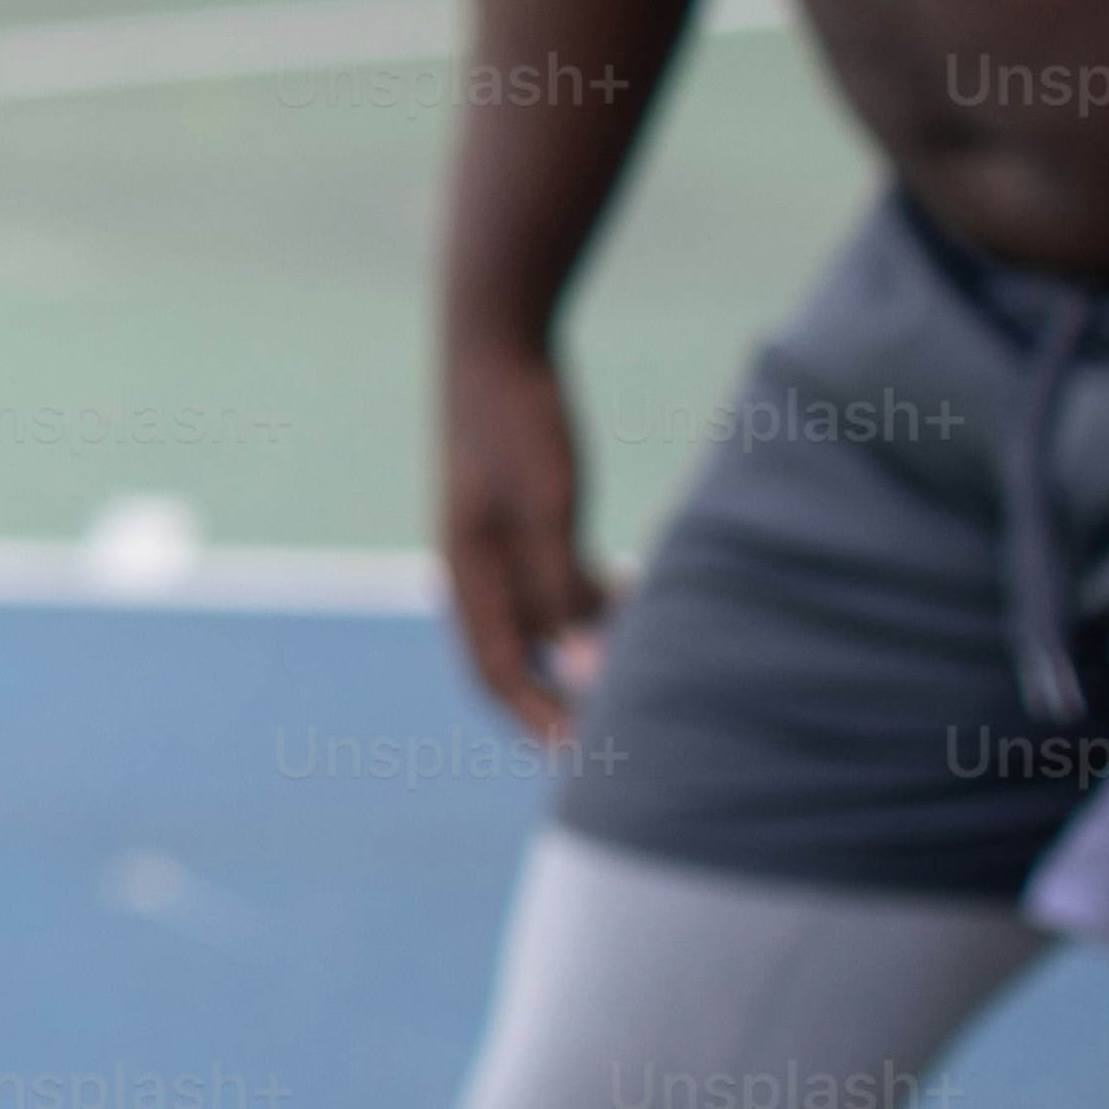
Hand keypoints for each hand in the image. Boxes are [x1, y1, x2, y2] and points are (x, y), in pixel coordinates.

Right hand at [438, 330, 607, 741]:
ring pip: (539, 622)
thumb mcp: (549, 506)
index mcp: (467, 574)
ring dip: (582, 650)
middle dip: (562, 700)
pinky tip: (632, 595)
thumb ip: (562, 589)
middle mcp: (473, 570)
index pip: (497, 674)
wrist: (494, 347)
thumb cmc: (520, 422)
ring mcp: (492, 545)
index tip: (588, 762)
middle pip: (516, 658)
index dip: (539, 721)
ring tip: (642, 665)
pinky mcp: (516, 520)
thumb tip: (583, 671)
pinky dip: (587, 607)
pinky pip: (551, 586)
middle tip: (620, 735)